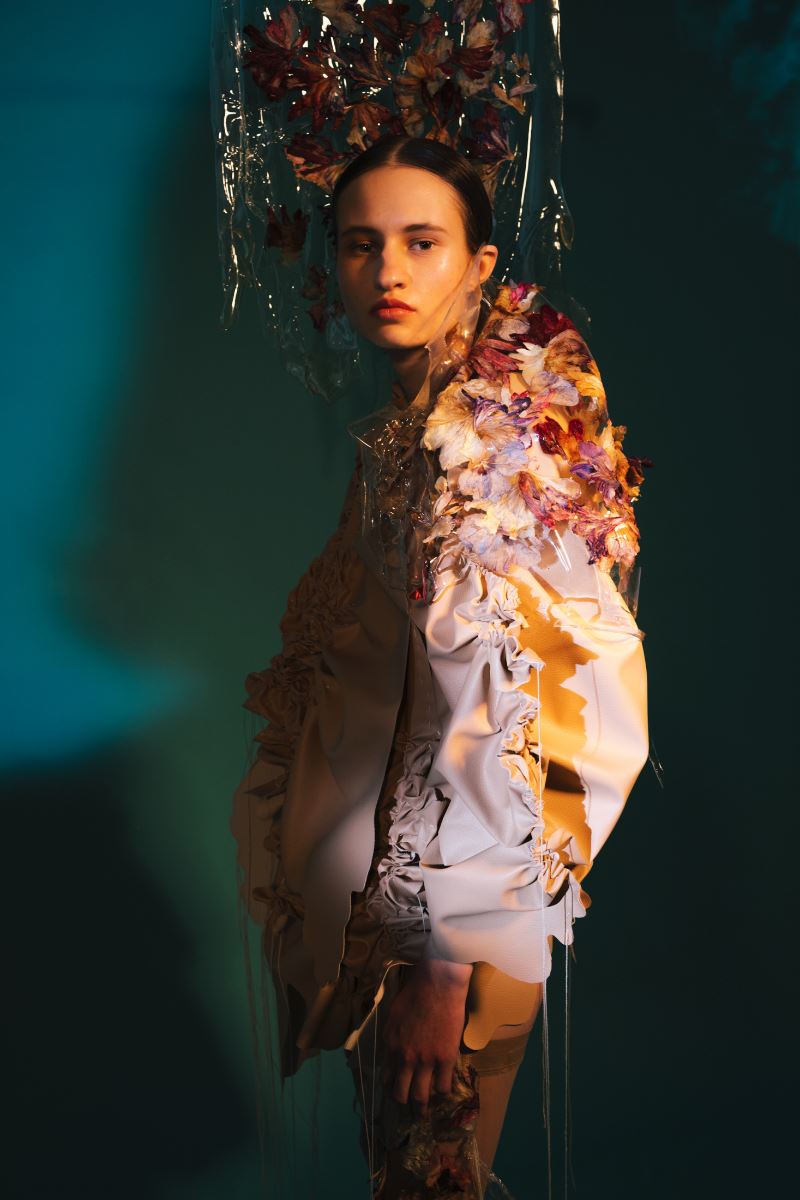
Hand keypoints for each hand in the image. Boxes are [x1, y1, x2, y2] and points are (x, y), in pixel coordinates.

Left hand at [381, 956, 472, 1117]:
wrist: (437, 985)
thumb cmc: (415, 992)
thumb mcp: (394, 1014)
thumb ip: (394, 1035)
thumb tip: (395, 1046)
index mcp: (390, 1045)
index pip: (385, 1076)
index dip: (389, 1087)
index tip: (394, 1091)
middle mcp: (405, 1058)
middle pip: (400, 1092)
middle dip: (403, 1103)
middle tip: (408, 1109)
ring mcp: (425, 1060)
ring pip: (420, 1096)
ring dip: (422, 1108)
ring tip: (424, 1114)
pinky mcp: (445, 1059)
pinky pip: (443, 1086)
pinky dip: (443, 1092)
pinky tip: (445, 1092)